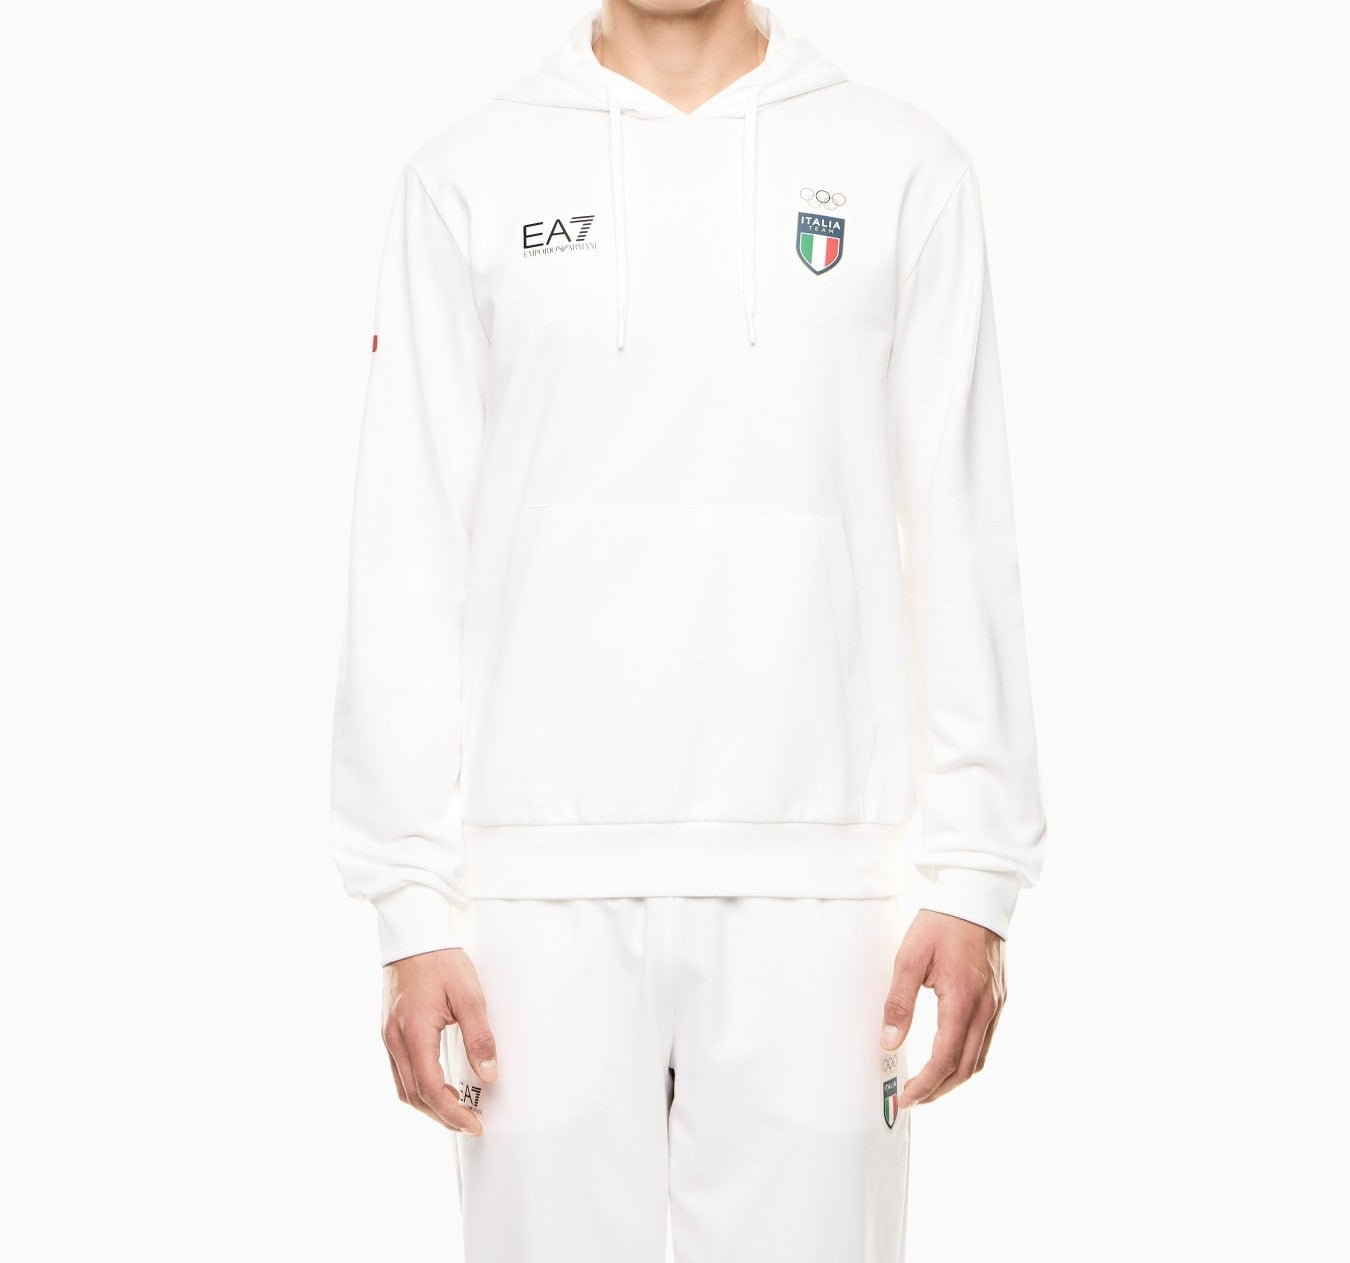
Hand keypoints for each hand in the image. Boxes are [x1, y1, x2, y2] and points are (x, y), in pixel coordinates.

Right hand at [382, 947, 497, 1133]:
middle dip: (442, 1116)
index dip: (453, 1113)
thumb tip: (489, 1074)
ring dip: (429, 1105)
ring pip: (403, 1087)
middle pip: (413, 1096)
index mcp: (414, 1033)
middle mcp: (395, 1040)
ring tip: (457, 1109)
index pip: (430, 1089)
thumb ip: (479, 1036)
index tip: (474, 1124)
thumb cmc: (440, 960)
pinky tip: (438, 1085)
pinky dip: (419, 1087)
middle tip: (469, 1123)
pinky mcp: (389, 1031)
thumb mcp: (470, 995)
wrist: (413, 935)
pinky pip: (400, 1071)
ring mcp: (388, 1037)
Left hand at [880, 910, 1005, 1107]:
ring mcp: (997, 1005)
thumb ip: (899, 1003)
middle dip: (939, 1090)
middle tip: (912, 1098)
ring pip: (979, 1058)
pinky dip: (966, 1058)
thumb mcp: (909, 959)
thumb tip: (889, 1042)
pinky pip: (985, 1041)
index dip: (925, 1084)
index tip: (905, 1097)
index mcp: (963, 1001)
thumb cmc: (940, 924)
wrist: (976, 897)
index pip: (945, 1059)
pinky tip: (947, 1057)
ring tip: (927, 1085)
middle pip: (966, 1068)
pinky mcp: (999, 999)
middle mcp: (987, 1009)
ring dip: (954, 1077)